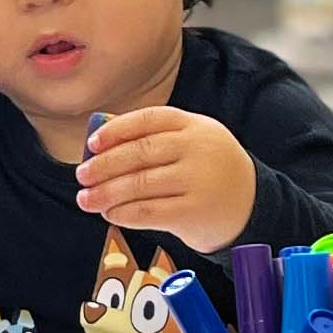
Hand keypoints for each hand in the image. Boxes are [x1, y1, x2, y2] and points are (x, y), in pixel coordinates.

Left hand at [76, 107, 255, 253]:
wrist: (250, 206)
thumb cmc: (208, 171)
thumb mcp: (190, 143)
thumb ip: (152, 136)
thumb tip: (99, 135)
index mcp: (194, 125)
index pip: (149, 120)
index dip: (116, 130)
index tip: (92, 143)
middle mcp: (197, 149)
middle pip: (140, 152)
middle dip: (104, 165)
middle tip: (82, 175)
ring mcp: (197, 181)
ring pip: (140, 184)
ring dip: (106, 193)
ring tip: (86, 199)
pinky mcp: (193, 213)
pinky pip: (148, 211)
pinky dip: (123, 213)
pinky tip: (110, 213)